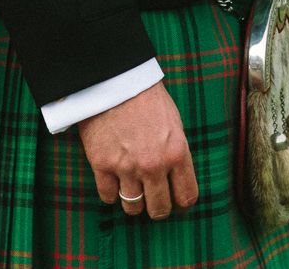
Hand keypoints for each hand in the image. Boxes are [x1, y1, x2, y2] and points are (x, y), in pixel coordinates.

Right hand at [75, 83, 196, 220]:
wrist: (114, 79)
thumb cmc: (147, 97)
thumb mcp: (174, 123)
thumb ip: (176, 152)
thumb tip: (176, 176)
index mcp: (177, 153)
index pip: (186, 197)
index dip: (181, 204)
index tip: (176, 201)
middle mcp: (154, 165)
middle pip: (159, 209)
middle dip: (158, 208)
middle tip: (153, 201)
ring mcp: (126, 167)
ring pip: (133, 208)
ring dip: (134, 203)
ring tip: (132, 191)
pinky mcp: (102, 164)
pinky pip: (108, 196)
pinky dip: (111, 193)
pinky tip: (113, 183)